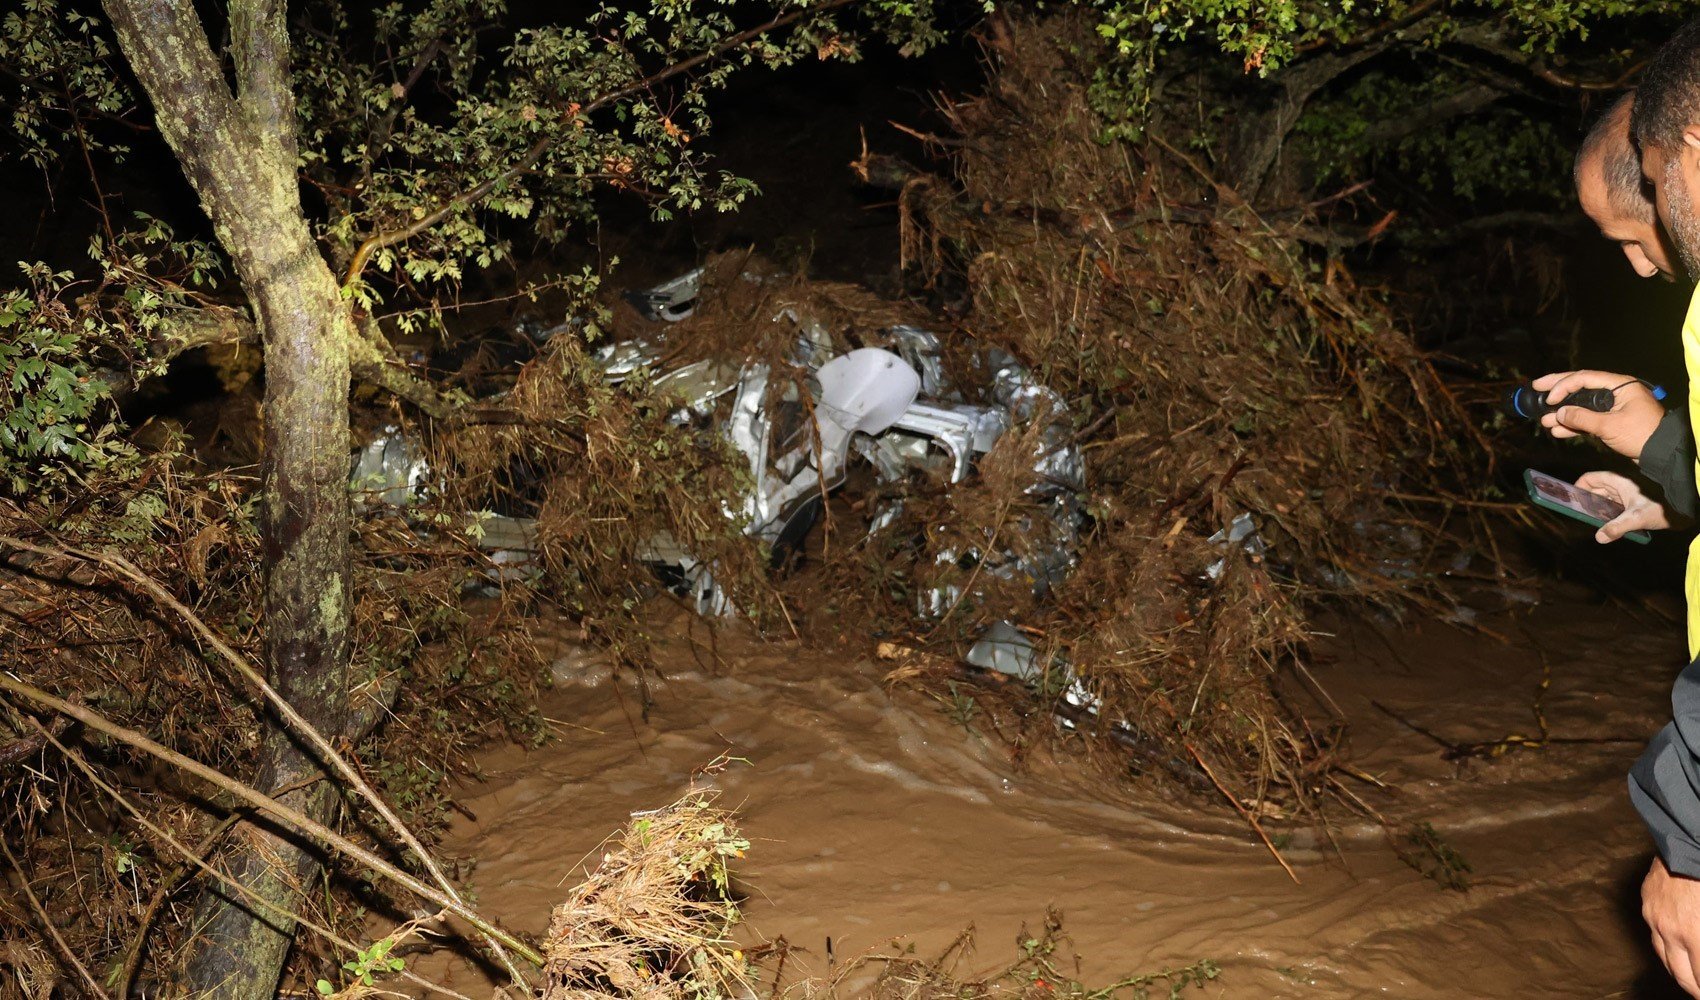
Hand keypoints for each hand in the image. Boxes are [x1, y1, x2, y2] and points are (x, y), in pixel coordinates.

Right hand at [1531, 370, 1664, 460]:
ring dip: (1563, 414)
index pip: (1585, 378)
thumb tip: (1559, 413)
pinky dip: (1573, 425)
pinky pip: (1587, 419)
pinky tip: (1558, 430)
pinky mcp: (1610, 421)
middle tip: (1536, 388)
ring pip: (1581, 405)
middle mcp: (1614, 392)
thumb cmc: (1642, 434)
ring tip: (1544, 420)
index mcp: (1619, 385)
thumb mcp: (1610, 426)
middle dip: (1557, 390)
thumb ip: (1582, 418)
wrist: (1660, 453)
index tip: (1549, 398)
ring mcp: (1611, 407)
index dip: (1563, 386)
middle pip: (1580, 387)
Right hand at [1574, 471, 1672, 541]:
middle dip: (1586, 503)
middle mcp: (1618, 485)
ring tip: (1592, 522)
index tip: (1572, 502)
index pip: (1589, 479)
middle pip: (1593, 491)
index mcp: (1617, 481)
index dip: (1578, 488)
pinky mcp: (1630, 503)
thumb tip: (1599, 537)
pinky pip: (1612, 507)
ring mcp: (1624, 494)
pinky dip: (1606, 514)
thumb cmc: (1661, 508)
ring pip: (1602, 500)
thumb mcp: (1637, 517)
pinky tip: (1607, 525)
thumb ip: (1617, 527)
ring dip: (1596, 510)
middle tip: (1580, 516)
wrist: (1682, 511)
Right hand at [1644, 856, 1699, 995]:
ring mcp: (1654, 915)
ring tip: (1692, 977)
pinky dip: (1667, 945)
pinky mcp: (1647, 900)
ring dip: (1680, 971)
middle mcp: (1670, 930)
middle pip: (1681, 975)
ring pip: (1664, 956)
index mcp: (1694, 933)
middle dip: (1695, 988)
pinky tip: (1677, 947)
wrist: (1689, 837)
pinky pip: (1655, 932)